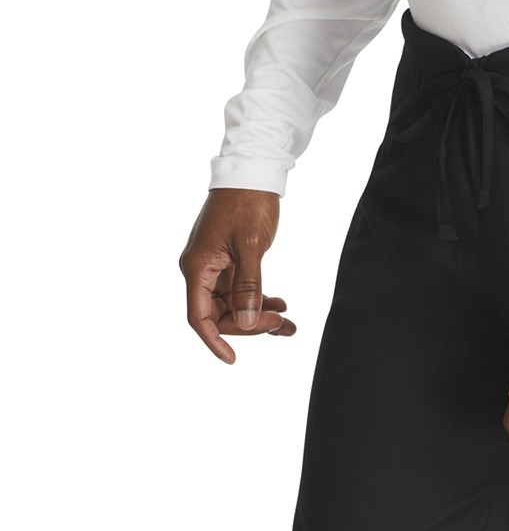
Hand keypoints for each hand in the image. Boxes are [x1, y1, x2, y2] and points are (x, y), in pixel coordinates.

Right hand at [179, 189, 296, 363]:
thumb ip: (248, 286)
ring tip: (288, 323)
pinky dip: (261, 299)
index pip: (199, 316)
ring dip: (259, 315)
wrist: (253, 171)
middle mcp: (201, 269)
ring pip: (233, 305)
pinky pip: (241, 291)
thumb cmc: (247, 202)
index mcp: (198, 266)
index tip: (232, 359)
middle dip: (249, 325)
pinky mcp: (229, 261)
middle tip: (280, 323)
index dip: (214, 340)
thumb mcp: (250, 246)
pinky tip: (282, 304)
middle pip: (218, 314)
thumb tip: (248, 322)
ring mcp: (215, 266)